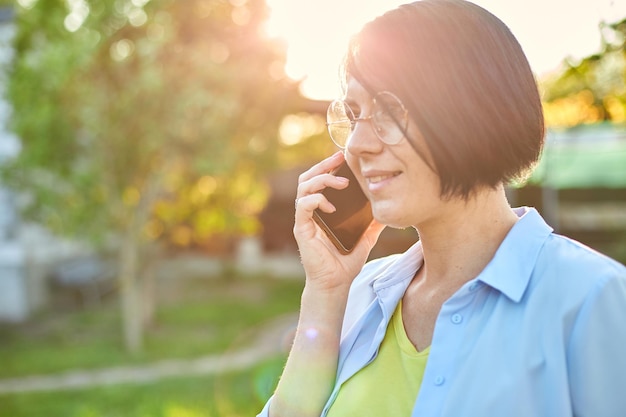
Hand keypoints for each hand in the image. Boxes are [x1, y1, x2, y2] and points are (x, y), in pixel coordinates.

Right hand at [294, 151, 385, 292]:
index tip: (343, 157)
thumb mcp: (366, 238)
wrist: (336, 284)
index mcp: (322, 210)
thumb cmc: (346, 262)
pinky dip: (317, 200)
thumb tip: (389, 209)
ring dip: (322, 179)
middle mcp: (310, 212)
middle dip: (323, 165)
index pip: (320, 180)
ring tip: (341, 182)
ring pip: (304, 187)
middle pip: (308, 178)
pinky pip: (303, 206)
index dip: (328, 166)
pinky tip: (331, 206)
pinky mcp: (302, 229)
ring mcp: (304, 219)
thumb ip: (373, 223)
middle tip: (339, 157)